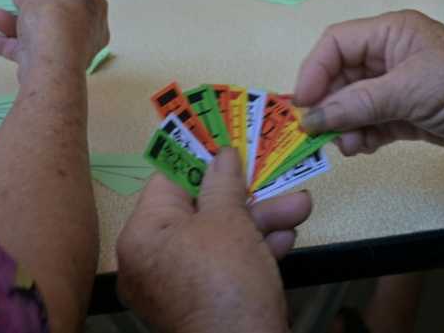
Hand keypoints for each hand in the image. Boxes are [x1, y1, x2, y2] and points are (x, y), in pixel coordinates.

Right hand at [0, 0, 109, 84]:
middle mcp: (88, 26)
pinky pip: (35, 52)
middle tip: (6, 4)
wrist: (51, 65)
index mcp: (91, 2)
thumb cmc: (52, 23)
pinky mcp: (58, 66)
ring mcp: (74, 48)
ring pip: (41, 33)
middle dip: (22, 9)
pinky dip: (13, 46)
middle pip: (50, 13)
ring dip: (14, 26)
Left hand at [117, 149, 311, 332]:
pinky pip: (223, 265)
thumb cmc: (227, 282)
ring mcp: (175, 285)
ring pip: (218, 238)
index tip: (225, 139)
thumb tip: (221, 154)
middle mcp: (151, 259)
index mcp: (143, 234)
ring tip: (300, 206)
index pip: (168, 179)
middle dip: (245, 194)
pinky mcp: (201, 304)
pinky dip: (253, 251)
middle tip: (272, 173)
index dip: (200, 157)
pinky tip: (285, 240)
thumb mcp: (229, 220)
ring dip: (260, 221)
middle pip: (198, 209)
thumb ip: (223, 182)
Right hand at [293, 11, 443, 158]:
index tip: (302, 104)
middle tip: (319, 133)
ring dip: (344, 125)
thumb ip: (357, 104)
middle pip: (340, 76)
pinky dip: (362, 136)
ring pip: (353, 103)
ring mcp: (399, 86)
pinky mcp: (407, 114)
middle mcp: (390, 56)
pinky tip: (363, 148)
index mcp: (390, 33)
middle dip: (329, 104)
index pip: (336, 44)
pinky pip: (371, 122)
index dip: (314, 71)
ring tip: (349, 145)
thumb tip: (312, 118)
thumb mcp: (409, 90)